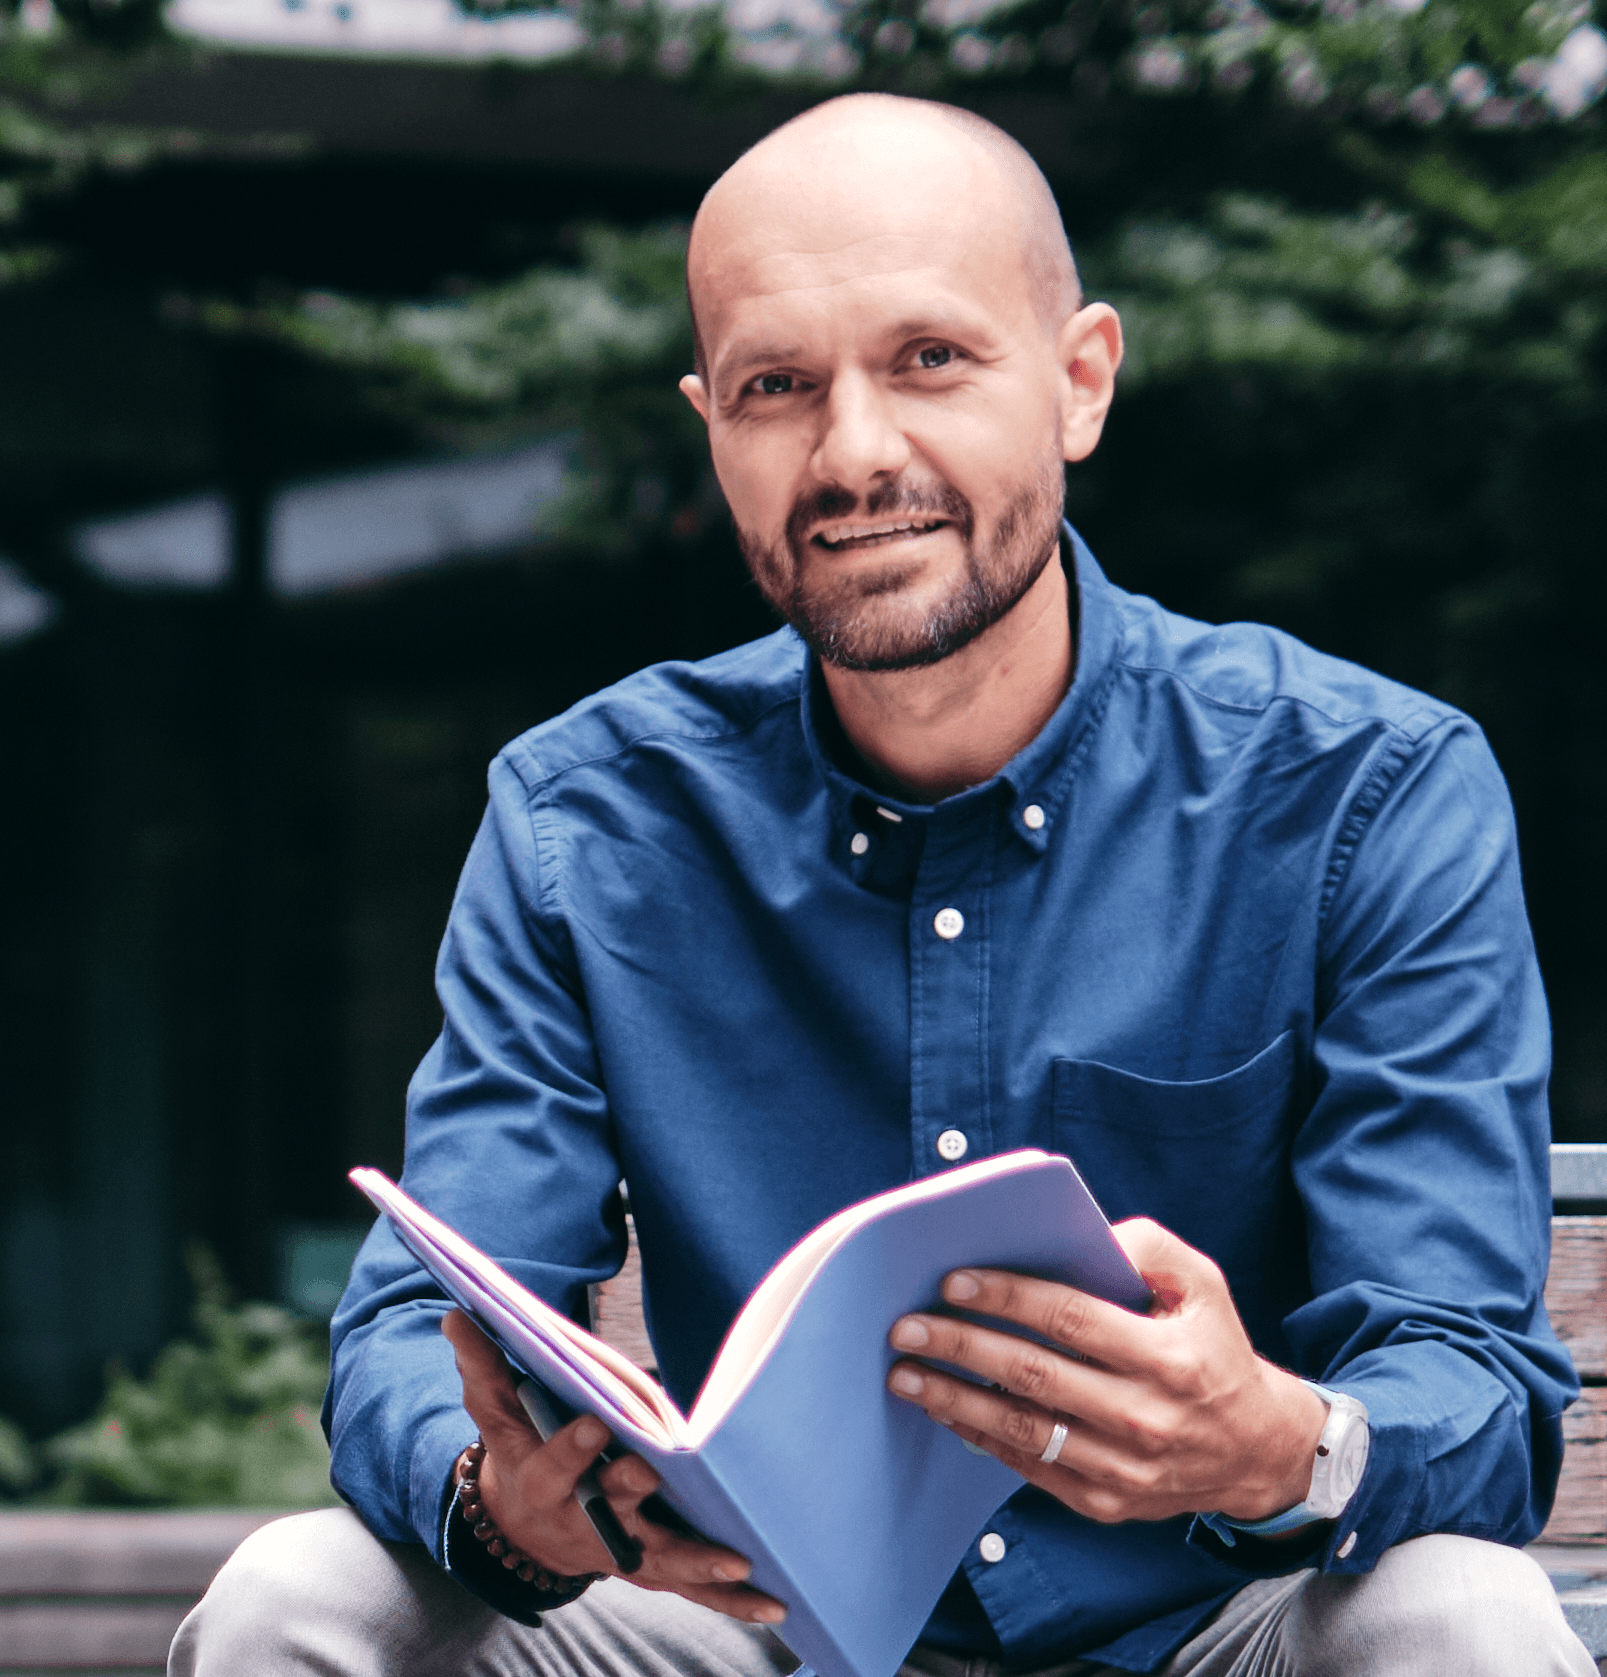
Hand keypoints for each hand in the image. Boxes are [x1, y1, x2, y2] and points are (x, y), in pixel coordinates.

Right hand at [443, 1312, 785, 1622]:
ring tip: (741, 1560)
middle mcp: (585, 1520)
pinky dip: (731, 1599)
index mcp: (545, 1481)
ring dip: (700, 1563)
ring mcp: (620, 1550)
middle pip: (611, 1508)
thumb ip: (484, 1367)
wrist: (524, 1531)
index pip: (556, 1462)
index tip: (595, 1423)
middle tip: (656, 1473)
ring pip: (661, 1559)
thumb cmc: (517, 1454)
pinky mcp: (650, 1567)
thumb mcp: (494, 1413)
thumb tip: (457, 1313)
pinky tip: (773, 1605)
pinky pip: (691, 1588)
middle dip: (632, 1492)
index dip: (573, 1446)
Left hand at [885, 1218, 1328, 1527]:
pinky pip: (1032, 1468)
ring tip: (906, 1375)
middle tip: (906, 1327)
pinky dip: (983, 1439)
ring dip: (955, 1400)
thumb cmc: (1214, 1350)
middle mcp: (1147, 1416)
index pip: (1071, 1319)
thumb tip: (1083, 1234)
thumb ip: (1145, 1247)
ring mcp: (1125, 1467)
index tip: (953, 1281)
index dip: (1008, 1298)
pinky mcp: (1107, 1502)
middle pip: (1034, 1375)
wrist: (1258, 1449)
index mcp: (1169, 1357)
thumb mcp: (1202, 1284)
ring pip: (1024, 1430)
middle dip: (961, 1347)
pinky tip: (947, 1411)